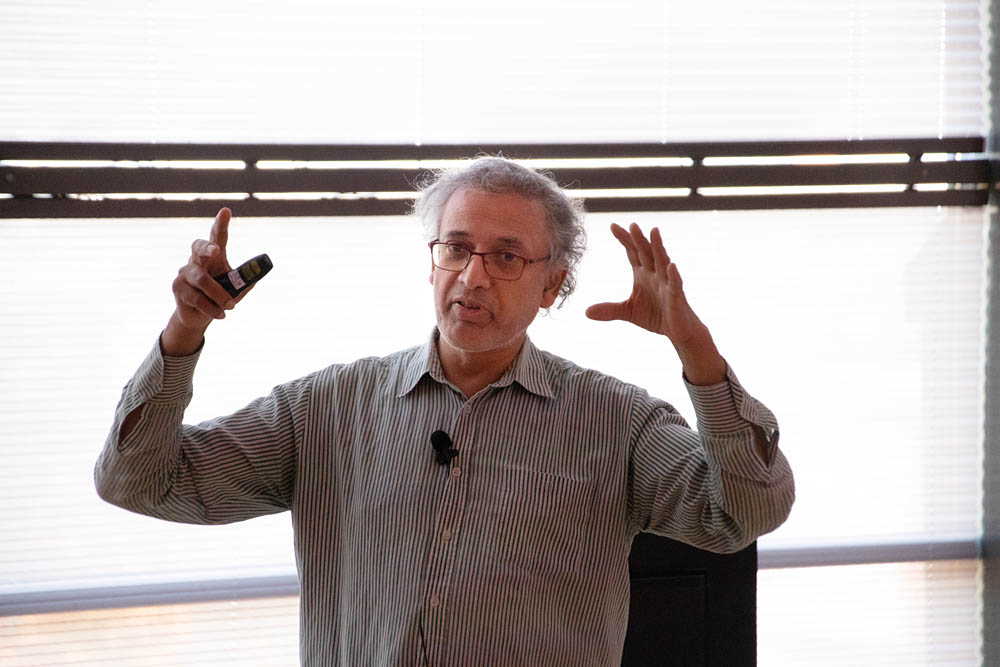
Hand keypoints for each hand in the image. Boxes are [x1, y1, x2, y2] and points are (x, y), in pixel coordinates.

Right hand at [162, 208, 248, 354]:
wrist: (200, 316)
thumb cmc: (220, 296)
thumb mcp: (237, 288)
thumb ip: (246, 280)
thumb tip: (258, 272)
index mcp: (214, 255)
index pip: (217, 236)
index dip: (221, 223)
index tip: (226, 211)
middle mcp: (197, 259)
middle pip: (199, 248)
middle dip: (207, 248)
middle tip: (216, 251)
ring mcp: (185, 272)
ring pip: (202, 280)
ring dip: (219, 295)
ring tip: (231, 306)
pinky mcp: (178, 287)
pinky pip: (196, 298)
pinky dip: (212, 308)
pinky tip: (221, 314)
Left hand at [585, 223, 725, 383]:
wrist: (678, 331)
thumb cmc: (656, 316)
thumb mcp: (628, 312)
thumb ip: (609, 310)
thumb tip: (586, 312)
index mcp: (642, 274)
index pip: (632, 252)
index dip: (624, 239)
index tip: (613, 225)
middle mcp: (655, 274)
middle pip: (646, 252)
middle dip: (639, 239)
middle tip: (631, 224)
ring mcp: (667, 283)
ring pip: (662, 262)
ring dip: (658, 247)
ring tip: (654, 232)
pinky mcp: (677, 296)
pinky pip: (675, 284)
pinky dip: (673, 275)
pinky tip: (671, 265)